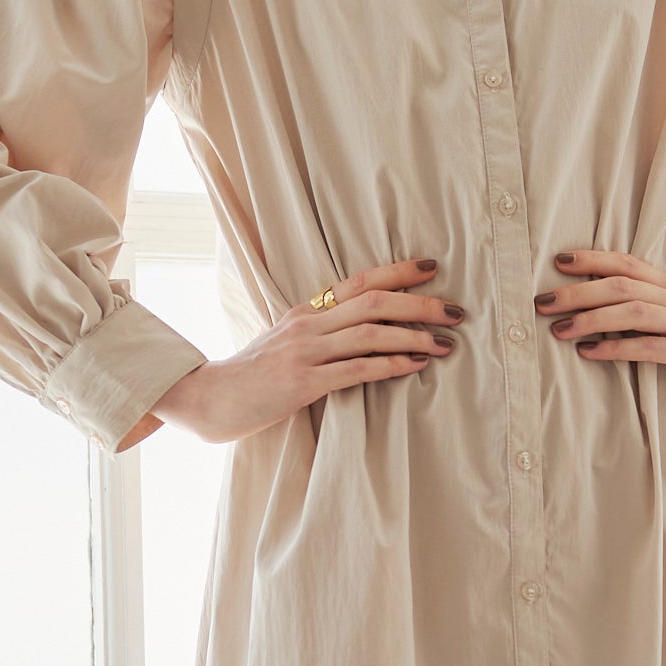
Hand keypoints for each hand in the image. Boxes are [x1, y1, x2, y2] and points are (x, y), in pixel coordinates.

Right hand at [130, 257, 462, 450]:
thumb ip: (319, 333)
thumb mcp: (285, 343)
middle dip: (419, 304)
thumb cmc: (252, 376)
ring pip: (369, 333)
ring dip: (413, 336)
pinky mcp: (302, 383)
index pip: (358, 281)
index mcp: (305, 311)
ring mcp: (304, 352)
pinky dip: (390, 366)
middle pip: (372, 302)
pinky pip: (356, 370)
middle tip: (455, 311)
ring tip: (445, 343)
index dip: (397, 271)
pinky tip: (416, 365)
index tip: (433, 267)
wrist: (209, 398)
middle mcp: (307, 324)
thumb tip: (364, 331)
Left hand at [536, 246, 665, 415]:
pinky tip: (590, 353)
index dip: (592, 258)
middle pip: (622, 283)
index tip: (557, 262)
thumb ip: (657, 317)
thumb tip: (607, 318)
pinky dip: (616, 348)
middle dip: (577, 290)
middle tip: (541, 301)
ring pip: (632, 310)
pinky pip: (651, 347)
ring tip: (557, 328)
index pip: (629, 263)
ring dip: (589, 318)